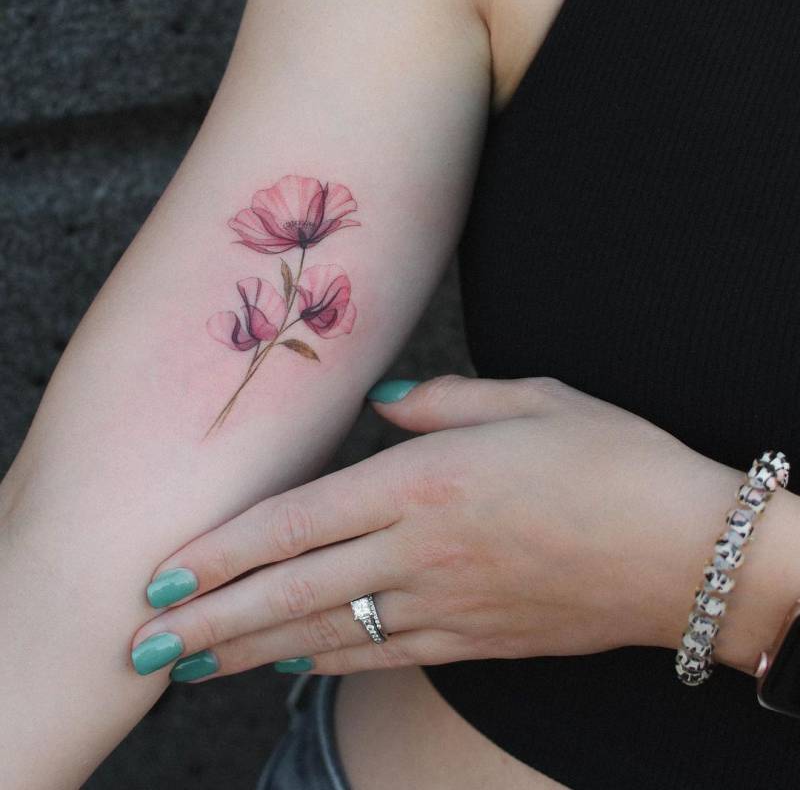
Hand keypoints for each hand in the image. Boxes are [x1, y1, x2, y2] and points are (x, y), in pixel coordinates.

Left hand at [129, 374, 739, 680]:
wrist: (689, 550)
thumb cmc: (613, 458)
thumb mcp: (530, 397)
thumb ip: (444, 397)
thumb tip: (385, 399)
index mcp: (428, 480)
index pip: (298, 522)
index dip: (223, 553)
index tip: (165, 575)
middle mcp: (423, 549)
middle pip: (293, 590)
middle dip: (210, 621)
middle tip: (143, 644)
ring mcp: (448, 604)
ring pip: (325, 634)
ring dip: (251, 652)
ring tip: (192, 666)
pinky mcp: (476, 639)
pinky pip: (383, 654)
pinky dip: (327, 661)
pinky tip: (289, 667)